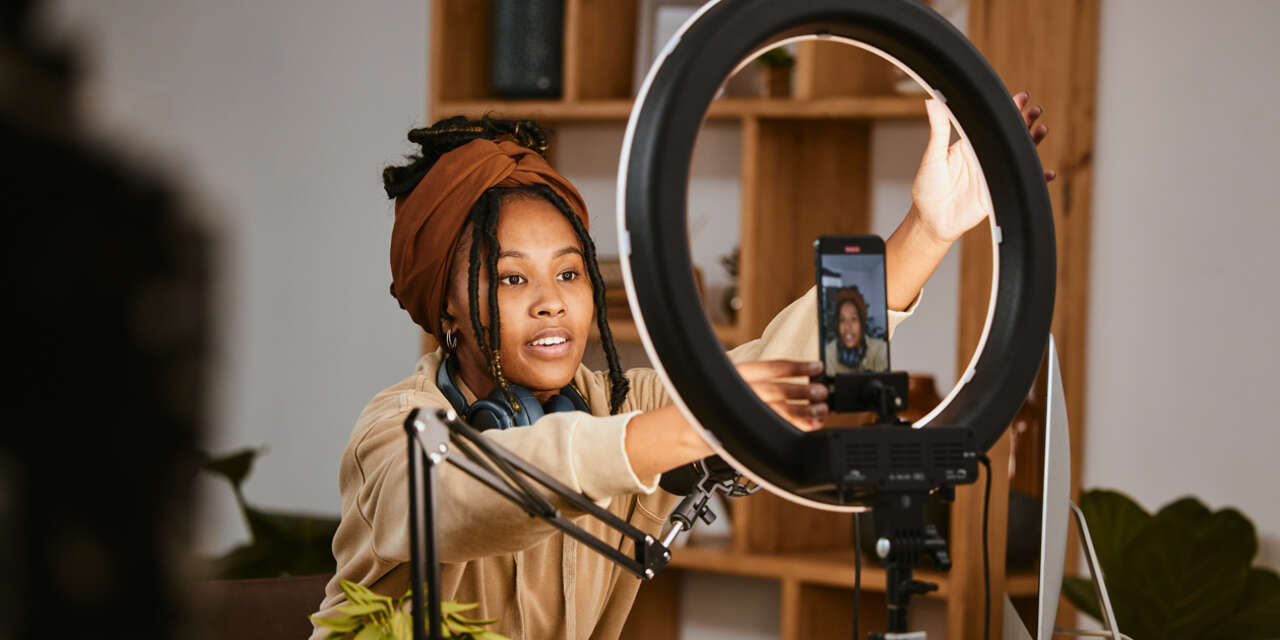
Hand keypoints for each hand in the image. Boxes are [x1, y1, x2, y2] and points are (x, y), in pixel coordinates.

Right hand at [736, 360, 828, 430]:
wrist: (706, 418)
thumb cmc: (730, 393)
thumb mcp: (740, 376)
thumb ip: (765, 376)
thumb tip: (807, 377)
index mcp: (740, 374)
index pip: (772, 368)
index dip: (797, 368)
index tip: (818, 367)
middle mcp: (741, 393)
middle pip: (775, 391)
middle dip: (802, 392)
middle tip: (822, 391)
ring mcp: (745, 414)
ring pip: (777, 414)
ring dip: (803, 413)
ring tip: (821, 410)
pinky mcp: (750, 431)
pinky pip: (777, 430)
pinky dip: (796, 427)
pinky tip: (810, 425)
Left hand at [910, 90, 1054, 244]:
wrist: (931, 220)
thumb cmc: (927, 189)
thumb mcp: (932, 157)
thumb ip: (938, 130)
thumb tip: (932, 102)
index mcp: (969, 146)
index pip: (991, 124)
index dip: (1007, 111)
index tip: (1020, 97)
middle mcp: (984, 158)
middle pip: (1009, 137)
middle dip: (1025, 122)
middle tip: (1036, 110)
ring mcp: (993, 175)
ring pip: (1017, 156)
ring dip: (1032, 143)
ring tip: (1042, 130)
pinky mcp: (998, 192)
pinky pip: (1020, 184)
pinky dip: (1035, 179)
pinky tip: (1047, 173)